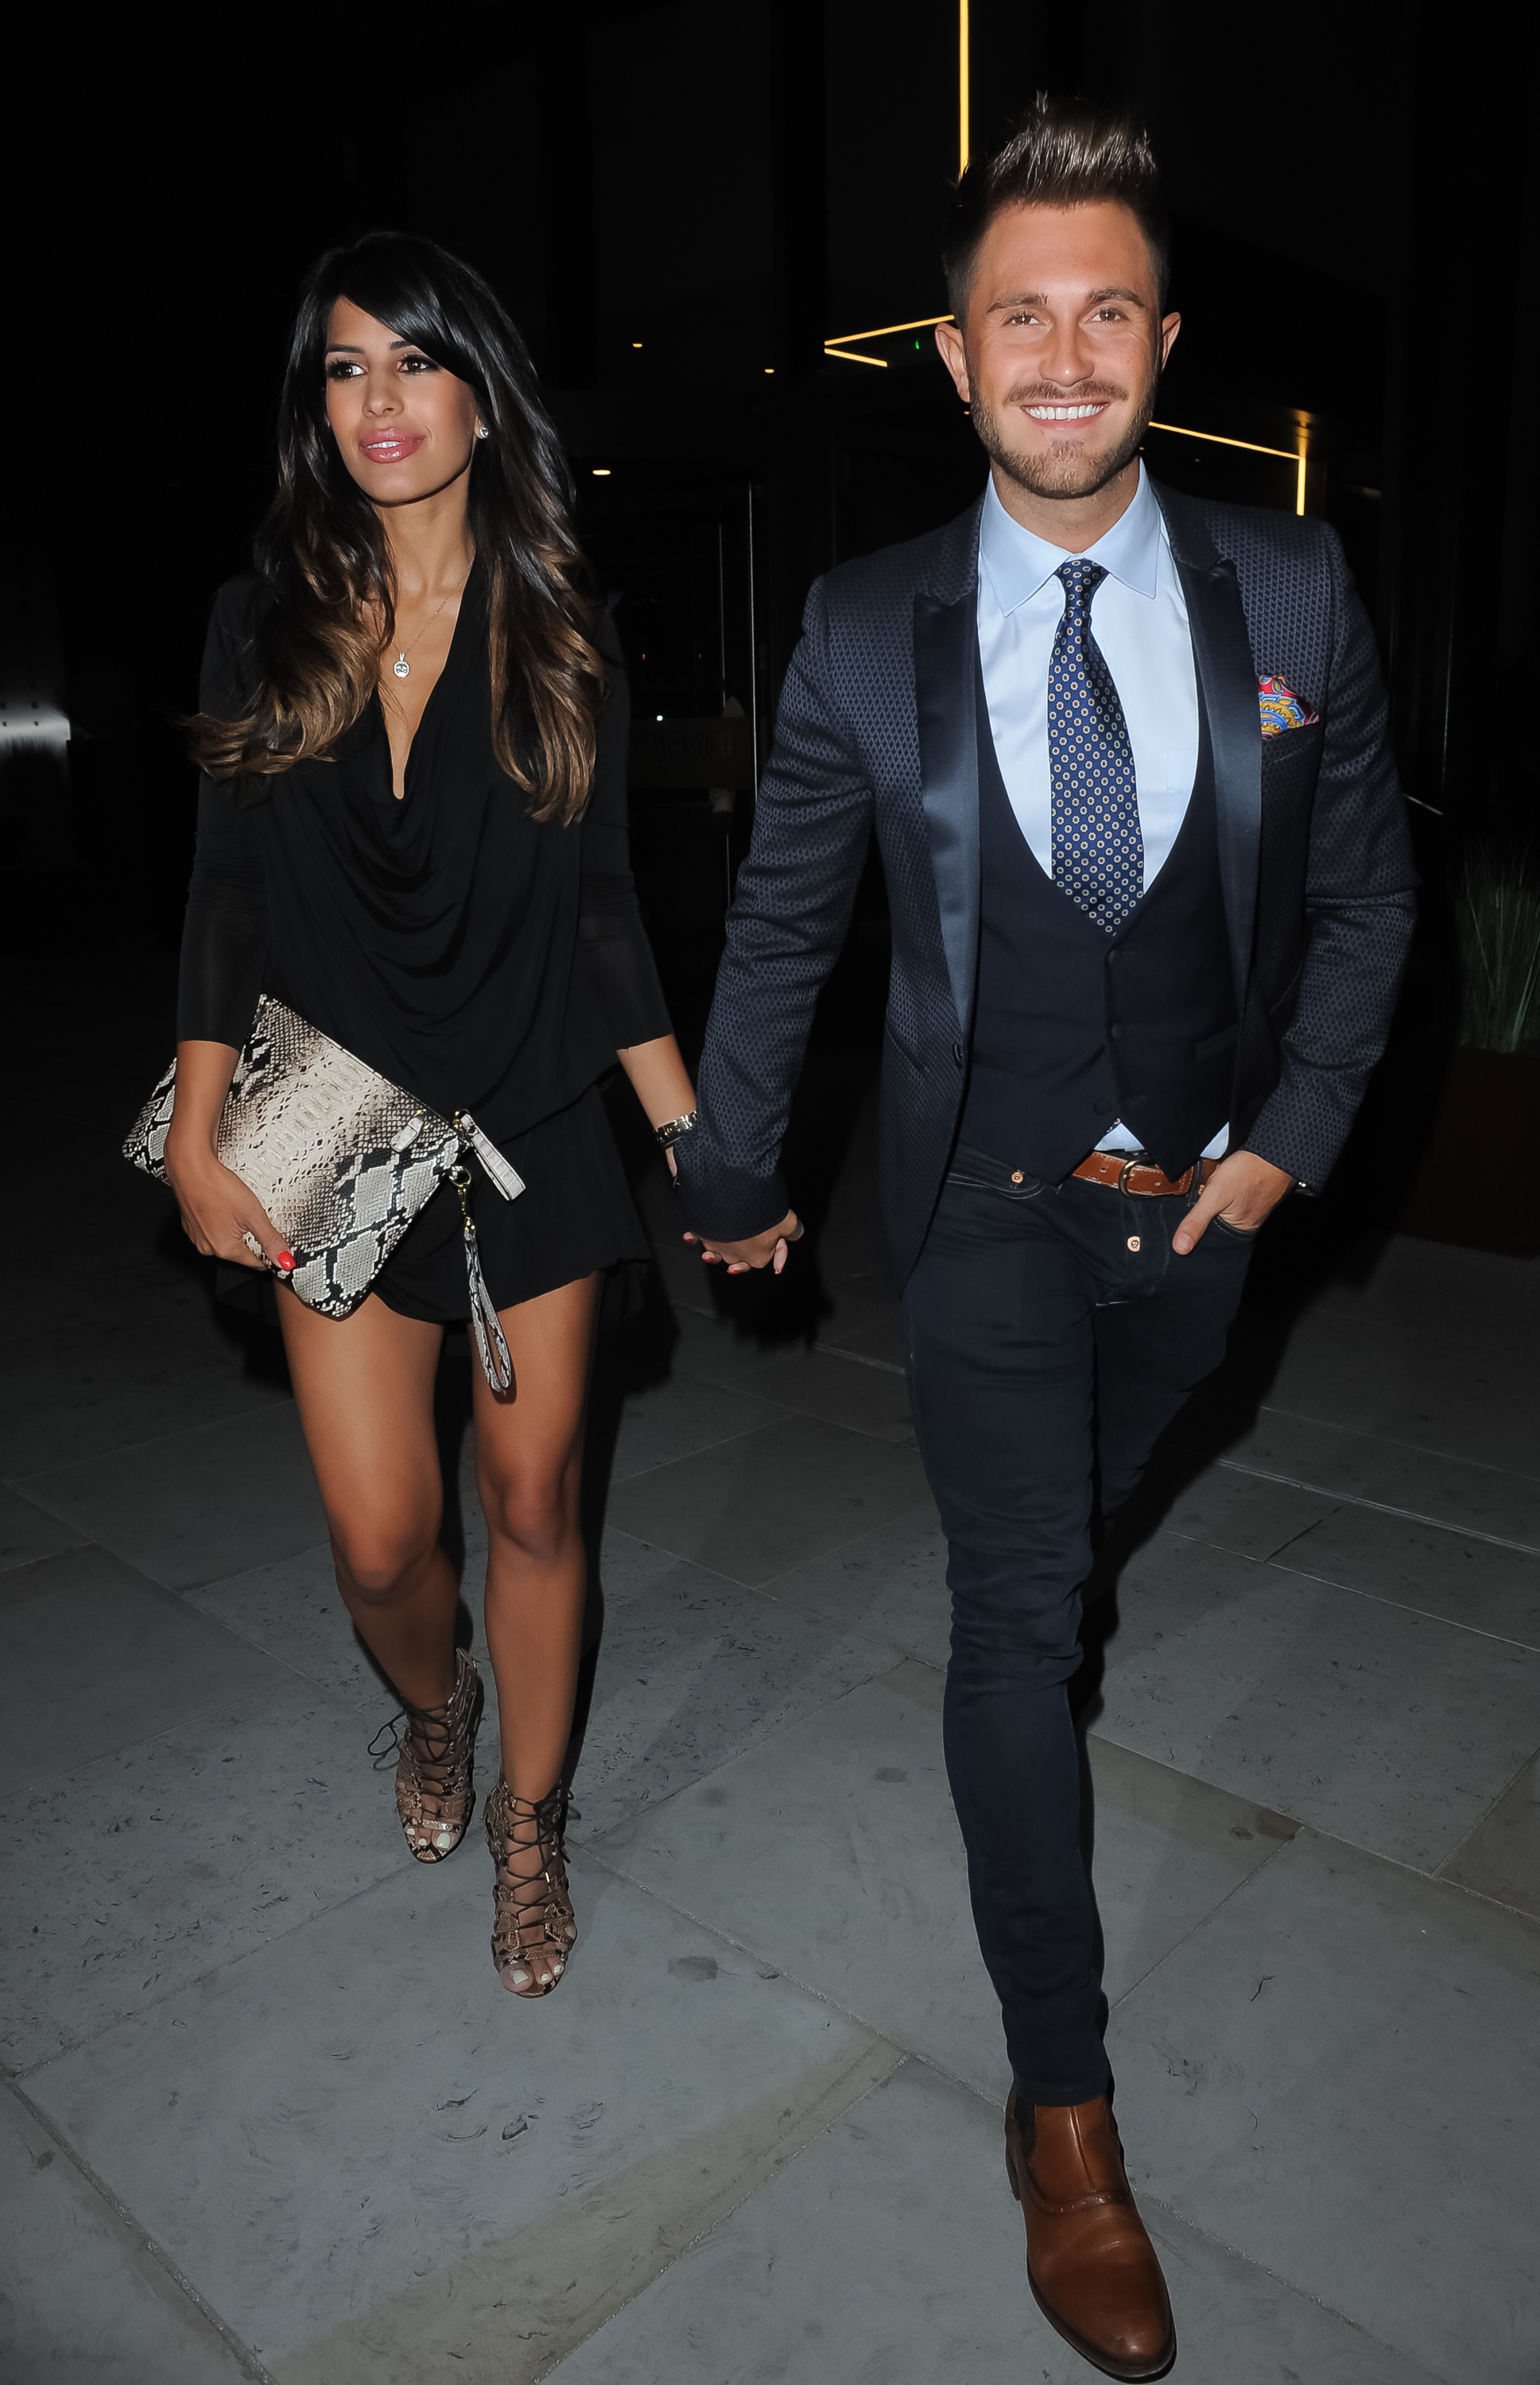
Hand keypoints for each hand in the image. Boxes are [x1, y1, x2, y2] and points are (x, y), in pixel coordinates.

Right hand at [164, 1134, 293, 1274]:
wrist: (190, 1167)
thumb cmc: (216, 1186)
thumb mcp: (253, 1214)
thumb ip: (271, 1239)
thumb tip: (284, 1260)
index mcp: (224, 1249)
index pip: (255, 1263)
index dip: (270, 1255)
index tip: (278, 1248)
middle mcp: (207, 1247)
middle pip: (241, 1251)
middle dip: (253, 1238)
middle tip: (255, 1217)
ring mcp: (197, 1236)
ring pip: (227, 1238)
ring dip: (236, 1228)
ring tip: (237, 1207)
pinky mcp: (191, 1224)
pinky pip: (213, 1228)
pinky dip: (222, 1220)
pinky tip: (225, 1205)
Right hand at [683, 1209, 803, 1276]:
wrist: (731, 1196)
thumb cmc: (761, 1211)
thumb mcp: (787, 1219)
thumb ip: (793, 1229)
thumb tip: (796, 1234)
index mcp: (758, 1258)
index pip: (770, 1256)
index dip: (777, 1248)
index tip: (778, 1245)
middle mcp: (736, 1256)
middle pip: (742, 1256)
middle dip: (744, 1254)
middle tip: (740, 1259)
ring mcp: (716, 1245)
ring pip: (717, 1251)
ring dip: (715, 1251)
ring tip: (710, 1254)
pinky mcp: (701, 1232)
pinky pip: (698, 1236)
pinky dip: (695, 1235)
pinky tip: (691, 1236)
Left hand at [1172, 1151, 1293, 1254]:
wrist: (1274, 1150)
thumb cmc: (1248, 1172)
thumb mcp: (1215, 1196)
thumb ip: (1197, 1221)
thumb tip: (1180, 1248)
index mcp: (1238, 1232)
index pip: (1208, 1241)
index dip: (1193, 1231)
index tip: (1179, 1224)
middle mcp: (1246, 1224)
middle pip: (1214, 1224)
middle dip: (1202, 1214)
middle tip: (1195, 1197)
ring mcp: (1250, 1208)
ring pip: (1221, 1210)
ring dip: (1211, 1201)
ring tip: (1205, 1189)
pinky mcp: (1251, 1194)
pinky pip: (1230, 1198)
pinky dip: (1221, 1192)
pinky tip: (1218, 1182)